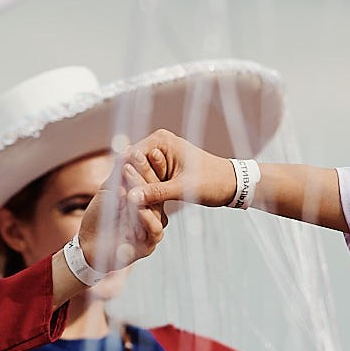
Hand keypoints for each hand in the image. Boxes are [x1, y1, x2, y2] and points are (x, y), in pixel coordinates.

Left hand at [60, 159, 166, 298]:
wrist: (88, 243)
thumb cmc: (99, 216)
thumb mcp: (109, 191)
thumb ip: (118, 174)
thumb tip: (127, 149)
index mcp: (148, 198)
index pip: (153, 178)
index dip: (147, 163)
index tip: (141, 147)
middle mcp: (154, 212)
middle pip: (155, 190)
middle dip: (144, 170)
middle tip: (136, 154)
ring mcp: (154, 228)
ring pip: (155, 207)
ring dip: (141, 188)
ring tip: (129, 172)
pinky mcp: (150, 244)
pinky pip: (153, 228)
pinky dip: (145, 215)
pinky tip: (137, 205)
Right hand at [123, 130, 241, 208]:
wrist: (232, 184)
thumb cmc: (212, 181)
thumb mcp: (183, 188)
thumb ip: (155, 192)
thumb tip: (131, 197)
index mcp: (160, 140)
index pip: (128, 156)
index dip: (121, 177)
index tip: (117, 196)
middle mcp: (156, 143)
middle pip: (129, 165)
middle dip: (125, 184)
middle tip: (120, 206)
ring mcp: (158, 155)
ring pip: (136, 174)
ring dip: (133, 190)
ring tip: (126, 210)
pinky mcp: (162, 168)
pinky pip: (145, 179)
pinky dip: (143, 192)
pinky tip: (137, 207)